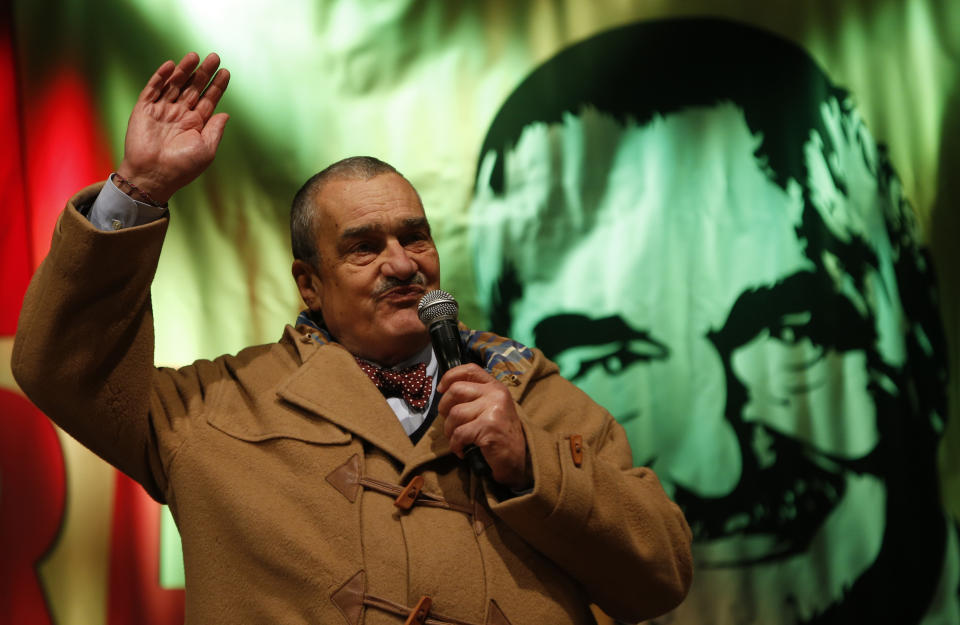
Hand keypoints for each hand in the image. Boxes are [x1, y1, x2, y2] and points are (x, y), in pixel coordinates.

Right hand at [116, 52, 230, 203]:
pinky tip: (171, 66)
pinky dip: (161, 77)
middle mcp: (179, 115)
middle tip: (214, 57)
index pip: (208, 100)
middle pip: (193, 88)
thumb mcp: (206, 149)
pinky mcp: (144, 109)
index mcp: (196, 125)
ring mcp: (162, 111)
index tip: (225, 72)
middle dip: (203, 73)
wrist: (153, 176)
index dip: (216, 86)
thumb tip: (226, 114)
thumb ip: (215, 130)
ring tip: (195, 56)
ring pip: (175, 85)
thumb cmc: (182, 167)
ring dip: (184, 70)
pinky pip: (153, 89)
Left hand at [437, 364, 530, 489]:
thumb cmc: (501, 435)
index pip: (470, 370)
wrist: (518, 460)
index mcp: (496, 387)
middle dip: (444, 407)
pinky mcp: (488, 427)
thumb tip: (445, 392)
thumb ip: (476, 397)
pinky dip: (455, 445)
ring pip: (455, 413)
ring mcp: (493, 409)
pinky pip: (459, 433)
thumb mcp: (492, 408)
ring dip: (450, 430)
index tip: (441, 388)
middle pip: (456, 390)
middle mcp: (496, 394)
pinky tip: (461, 450)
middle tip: (449, 422)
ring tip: (457, 439)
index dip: (450, 376)